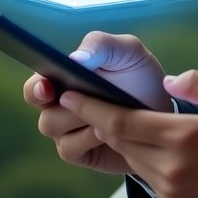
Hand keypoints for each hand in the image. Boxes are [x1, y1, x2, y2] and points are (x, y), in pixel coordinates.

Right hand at [23, 32, 171, 173]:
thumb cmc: (139, 75)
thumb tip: (75, 58)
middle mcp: (59, 104)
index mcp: (64, 77)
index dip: (35, 86)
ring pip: (51, 127)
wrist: (162, 110)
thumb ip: (101, 45)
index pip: (35, 84)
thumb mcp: (127, 52)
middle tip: (72, 98)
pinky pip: (69, 148)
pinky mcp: (79, 152)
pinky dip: (87, 137)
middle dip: (54, 104)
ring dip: (76, 117)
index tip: (46, 86)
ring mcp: (67, 129)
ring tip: (104, 111)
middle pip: (40, 108)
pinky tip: (106, 131)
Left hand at [58, 69, 197, 197]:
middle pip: (121, 142)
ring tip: (124, 120)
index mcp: (184, 136)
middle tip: (89, 101)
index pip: (121, 122)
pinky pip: (149, 178)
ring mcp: (173, 191)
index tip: (70, 94)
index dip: (91, 107)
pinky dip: (144, 159)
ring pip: (133, 161)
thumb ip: (197, 84)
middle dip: (102, 121)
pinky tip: (155, 146)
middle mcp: (172, 167)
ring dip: (124, 141)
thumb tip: (169, 82)